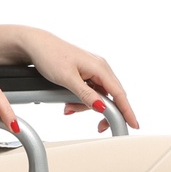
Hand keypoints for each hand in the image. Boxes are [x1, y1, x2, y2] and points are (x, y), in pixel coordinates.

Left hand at [23, 32, 139, 132]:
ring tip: (68, 108)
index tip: (134, 124)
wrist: (36, 44)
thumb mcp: (67, 79)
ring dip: (86, 106)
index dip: (127, 111)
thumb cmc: (50, 56)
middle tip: (97, 127)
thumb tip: (102, 107)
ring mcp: (93, 69)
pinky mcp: (85, 72)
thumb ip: (85, 95)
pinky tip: (69, 102)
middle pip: (110, 97)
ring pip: (99, 95)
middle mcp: (100, 67)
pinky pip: (90, 90)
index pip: (119, 93)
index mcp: (99, 67)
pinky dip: (82, 99)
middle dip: (102, 112)